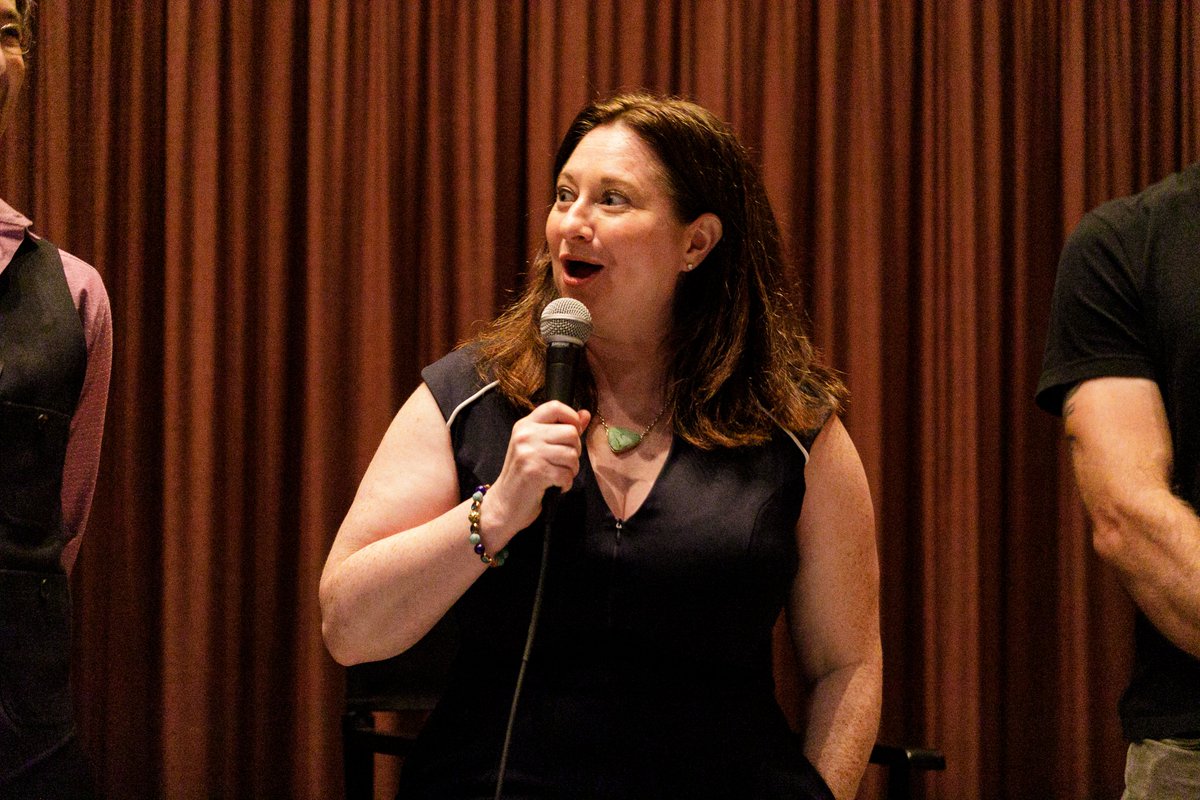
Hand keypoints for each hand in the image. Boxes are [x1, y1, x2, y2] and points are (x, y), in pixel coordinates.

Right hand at [485, 401, 591, 535]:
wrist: (504, 504)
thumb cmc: (523, 475)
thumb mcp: (538, 447)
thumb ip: (561, 429)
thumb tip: (586, 414)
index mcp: (525, 425)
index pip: (555, 406)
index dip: (572, 417)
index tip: (573, 433)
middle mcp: (525, 435)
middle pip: (570, 432)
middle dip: (575, 451)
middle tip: (564, 463)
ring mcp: (529, 453)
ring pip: (571, 454)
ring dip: (571, 470)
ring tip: (559, 476)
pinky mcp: (535, 471)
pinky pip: (566, 474)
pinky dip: (566, 484)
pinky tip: (555, 486)